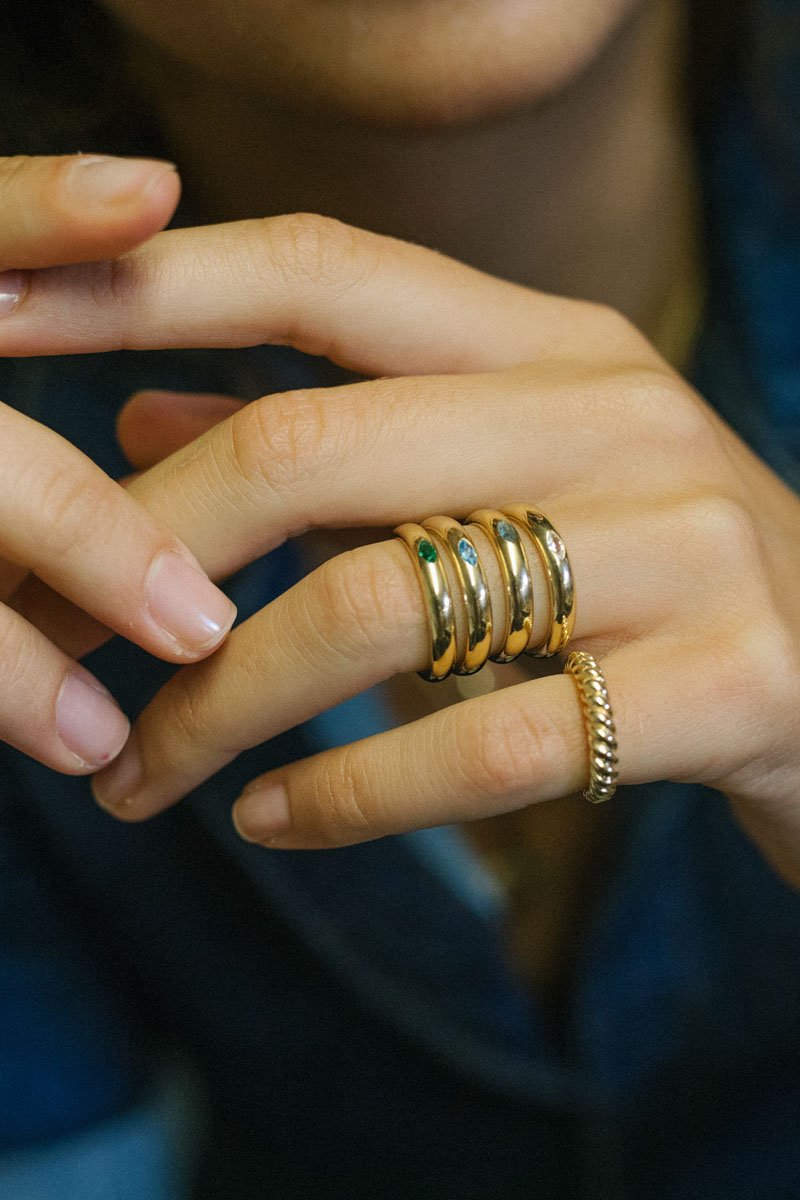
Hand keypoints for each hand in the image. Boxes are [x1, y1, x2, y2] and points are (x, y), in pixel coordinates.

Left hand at [5, 211, 798, 886]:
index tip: (0, 320)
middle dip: (141, 554)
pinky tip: (271, 824)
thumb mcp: (510, 482)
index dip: (145, 287)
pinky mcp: (728, 684)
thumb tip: (143, 419)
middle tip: (50, 645)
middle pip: (309, 446)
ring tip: (137, 775)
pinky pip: (485, 746)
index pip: (319, 268)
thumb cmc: (652, 578)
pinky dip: (346, 795)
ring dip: (218, 706)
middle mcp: (619, 417)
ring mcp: (685, 545)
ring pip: (379, 607)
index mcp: (555, 346)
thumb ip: (339, 444)